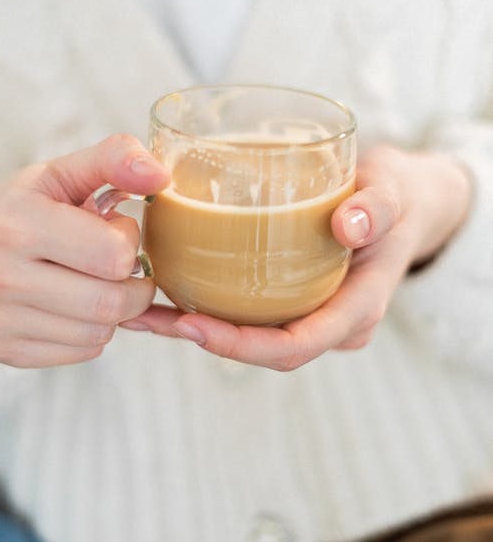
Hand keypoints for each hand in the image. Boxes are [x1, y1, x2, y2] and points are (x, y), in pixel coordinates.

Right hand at [0, 135, 167, 367]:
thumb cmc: (17, 212)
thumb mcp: (56, 177)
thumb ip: (111, 161)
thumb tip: (160, 174)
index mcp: (19, 225)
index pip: (113, 256)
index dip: (128, 241)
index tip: (113, 229)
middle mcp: (5, 278)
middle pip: (112, 303)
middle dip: (133, 283)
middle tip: (120, 264)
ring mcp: (4, 321)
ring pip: (101, 333)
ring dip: (114, 308)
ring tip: (94, 280)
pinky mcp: (11, 350)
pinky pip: (83, 352)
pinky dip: (93, 331)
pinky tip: (77, 304)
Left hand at [122, 145, 471, 369]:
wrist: (400, 204)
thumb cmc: (396, 196)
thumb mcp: (393, 192)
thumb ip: (378, 206)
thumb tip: (350, 224)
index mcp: (357, 310)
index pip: (296, 346)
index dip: (243, 347)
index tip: (193, 326)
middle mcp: (332, 322)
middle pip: (265, 349)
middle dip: (209, 341)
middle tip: (153, 318)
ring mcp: (314, 313)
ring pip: (254, 335)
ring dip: (199, 329)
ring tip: (141, 311)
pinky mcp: (296, 299)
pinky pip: (253, 314)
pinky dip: (210, 308)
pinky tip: (167, 291)